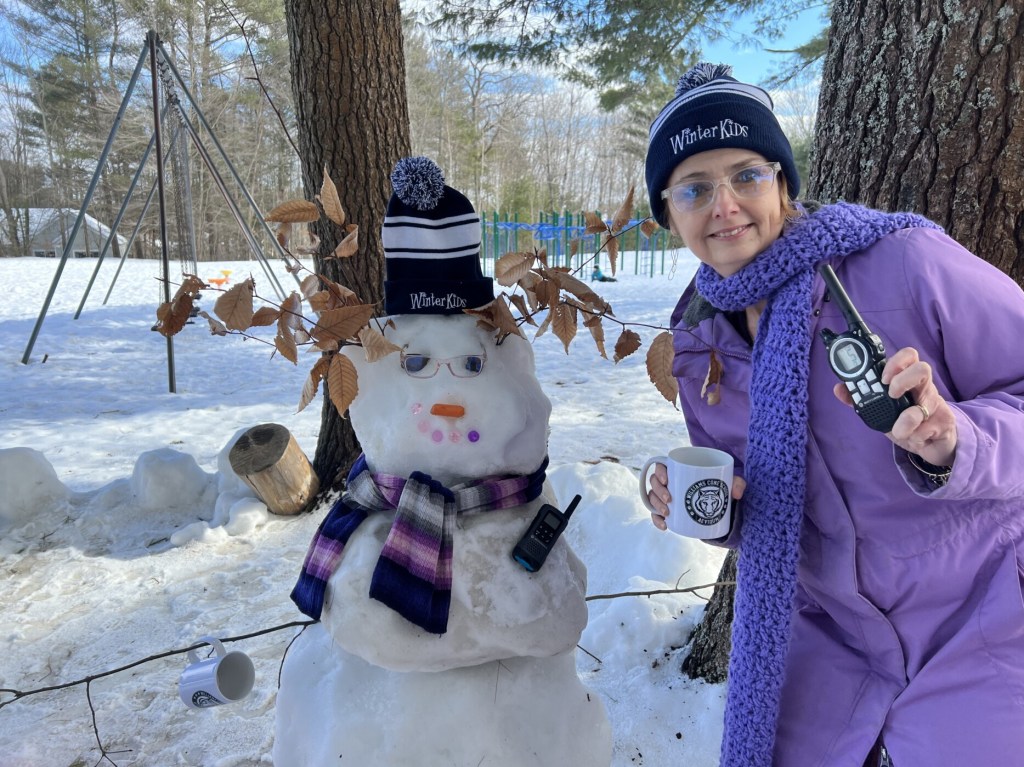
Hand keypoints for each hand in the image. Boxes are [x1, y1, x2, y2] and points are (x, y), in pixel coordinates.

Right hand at [649, 469, 745, 530]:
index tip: (667, 480)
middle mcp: (670, 482)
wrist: (720, 506)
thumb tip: (736, 494)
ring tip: (667, 512)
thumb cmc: (721, 487)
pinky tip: (664, 525)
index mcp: (679, 469)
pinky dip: (657, 520)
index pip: (661, 465)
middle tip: (669, 499)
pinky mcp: (668, 511)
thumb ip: (737, 483)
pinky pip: (656, 514)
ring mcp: (666, 496)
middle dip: (658, 491)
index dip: (659, 471)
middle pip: (654, 482)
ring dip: (656, 504)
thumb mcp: (731, 482)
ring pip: (653, 497)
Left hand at [832, 346, 956, 466]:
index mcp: (908, 379)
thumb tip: (839, 388)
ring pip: (928, 402)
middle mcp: (924, 388)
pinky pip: (930, 427)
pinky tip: (913, 439)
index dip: (896, 361)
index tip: (882, 378)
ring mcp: (937, 404)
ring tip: (899, 430)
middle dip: (903, 379)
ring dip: (908, 419)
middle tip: (891, 394)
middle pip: (923, 368)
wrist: (930, 444)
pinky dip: (916, 436)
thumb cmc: (905, 420)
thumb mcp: (881, 410)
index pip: (908, 356)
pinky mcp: (945, 422)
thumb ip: (860, 398)